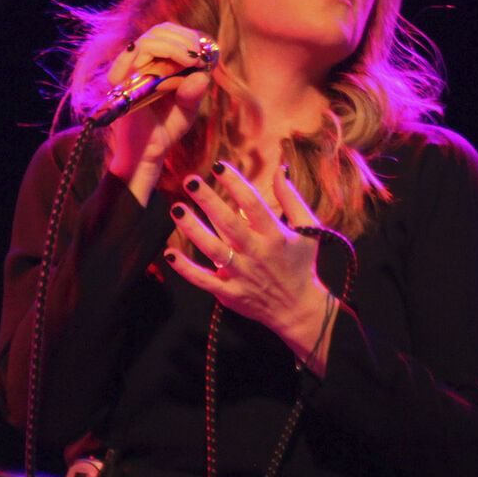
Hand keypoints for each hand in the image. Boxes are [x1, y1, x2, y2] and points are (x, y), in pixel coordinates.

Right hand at [106, 23, 212, 203]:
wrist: (149, 153)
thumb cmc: (167, 129)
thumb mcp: (188, 108)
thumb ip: (195, 90)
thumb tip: (201, 74)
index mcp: (155, 64)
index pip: (167, 34)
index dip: (187, 35)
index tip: (205, 49)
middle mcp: (139, 63)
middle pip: (158, 31)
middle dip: (183, 38)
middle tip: (199, 54)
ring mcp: (128, 71)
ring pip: (148, 40)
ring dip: (175, 46)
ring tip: (193, 59)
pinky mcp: (121, 82)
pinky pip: (137, 58)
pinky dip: (162, 56)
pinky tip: (182, 68)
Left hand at [163, 161, 333, 369]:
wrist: (298, 310)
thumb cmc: (301, 264)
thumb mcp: (308, 230)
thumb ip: (292, 199)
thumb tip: (279, 171)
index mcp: (275, 236)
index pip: (253, 204)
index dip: (235, 183)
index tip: (218, 166)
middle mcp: (256, 253)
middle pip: (228, 223)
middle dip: (208, 200)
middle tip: (190, 180)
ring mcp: (241, 274)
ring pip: (213, 249)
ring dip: (193, 229)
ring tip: (177, 209)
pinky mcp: (229, 293)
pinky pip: (203, 280)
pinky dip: (185, 269)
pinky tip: (169, 253)